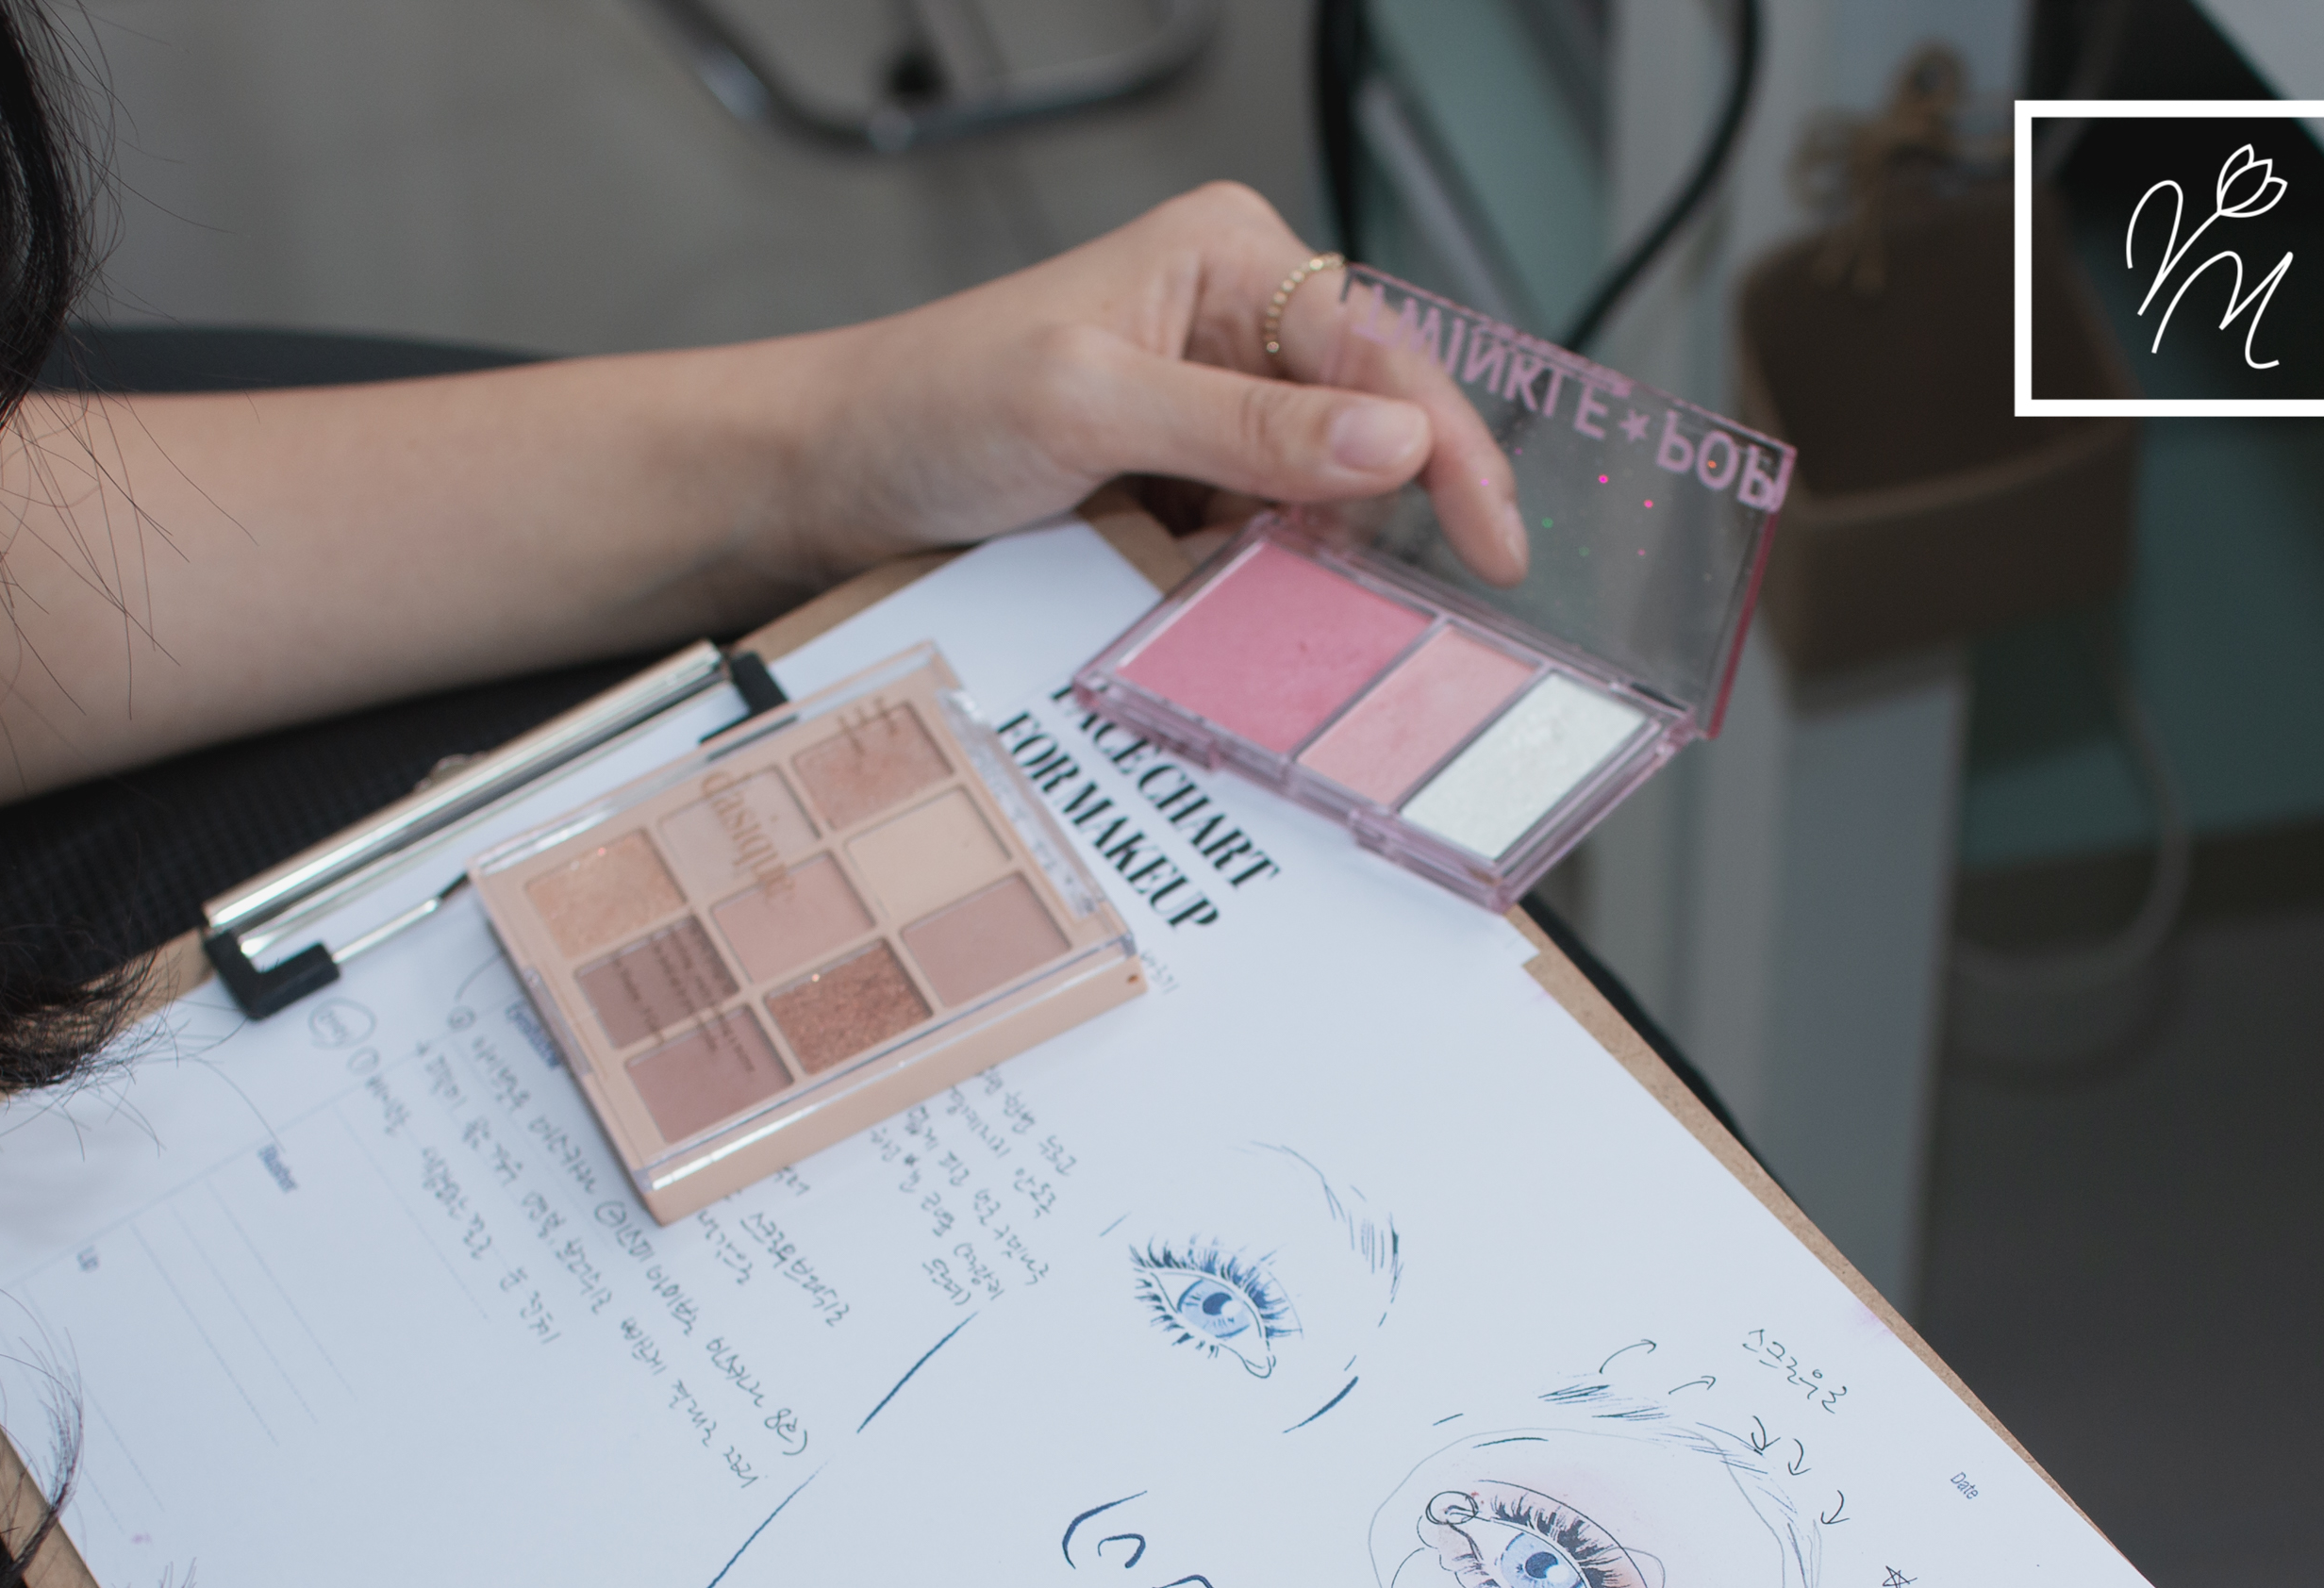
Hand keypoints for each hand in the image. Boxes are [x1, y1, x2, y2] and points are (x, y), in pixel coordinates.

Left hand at [790, 183, 1529, 586]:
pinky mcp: (1187, 481)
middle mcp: (1235, 321)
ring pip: (1320, 505)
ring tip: (1202, 581)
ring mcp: (1214, 408)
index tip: (1494, 545)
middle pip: (1370, 433)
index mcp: (1229, 256)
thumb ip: (1248, 427)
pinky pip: (1260, 546)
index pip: (1384, 350)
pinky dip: (1243, 584)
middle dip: (1357, 520)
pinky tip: (1188, 593)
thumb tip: (1392, 442)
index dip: (1451, 450)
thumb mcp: (1091, 406)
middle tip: (1330, 595)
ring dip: (1287, 563)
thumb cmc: (930, 405)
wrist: (829, 476)